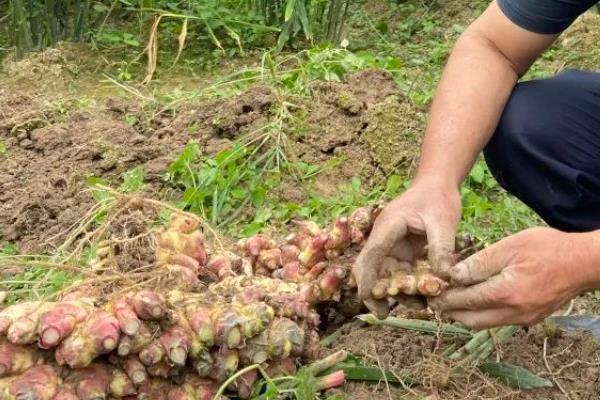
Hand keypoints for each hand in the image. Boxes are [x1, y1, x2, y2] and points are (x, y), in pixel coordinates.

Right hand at [352, 177, 460, 317]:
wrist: (437, 184)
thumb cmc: (438, 198)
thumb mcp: (443, 221)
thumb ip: (441, 248)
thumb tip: (444, 277)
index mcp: (388, 227)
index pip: (371, 255)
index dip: (368, 278)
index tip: (370, 297)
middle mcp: (384, 238)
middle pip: (370, 268)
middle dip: (373, 291)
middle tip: (383, 314)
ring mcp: (391, 246)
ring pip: (385, 275)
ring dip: (395, 292)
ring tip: (418, 307)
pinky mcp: (401, 251)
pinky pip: (399, 273)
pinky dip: (407, 286)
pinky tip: (422, 297)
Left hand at [429, 227, 597, 329]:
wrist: (583, 262)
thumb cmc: (548, 248)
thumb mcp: (510, 247)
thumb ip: (479, 263)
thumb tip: (453, 275)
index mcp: (506, 293)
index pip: (464, 301)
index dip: (444, 296)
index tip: (430, 290)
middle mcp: (514, 312)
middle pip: (470, 320)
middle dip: (450, 309)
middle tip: (436, 295)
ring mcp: (523, 318)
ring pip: (483, 323)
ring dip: (465, 313)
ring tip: (452, 295)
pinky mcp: (530, 318)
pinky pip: (497, 320)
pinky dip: (482, 312)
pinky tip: (475, 296)